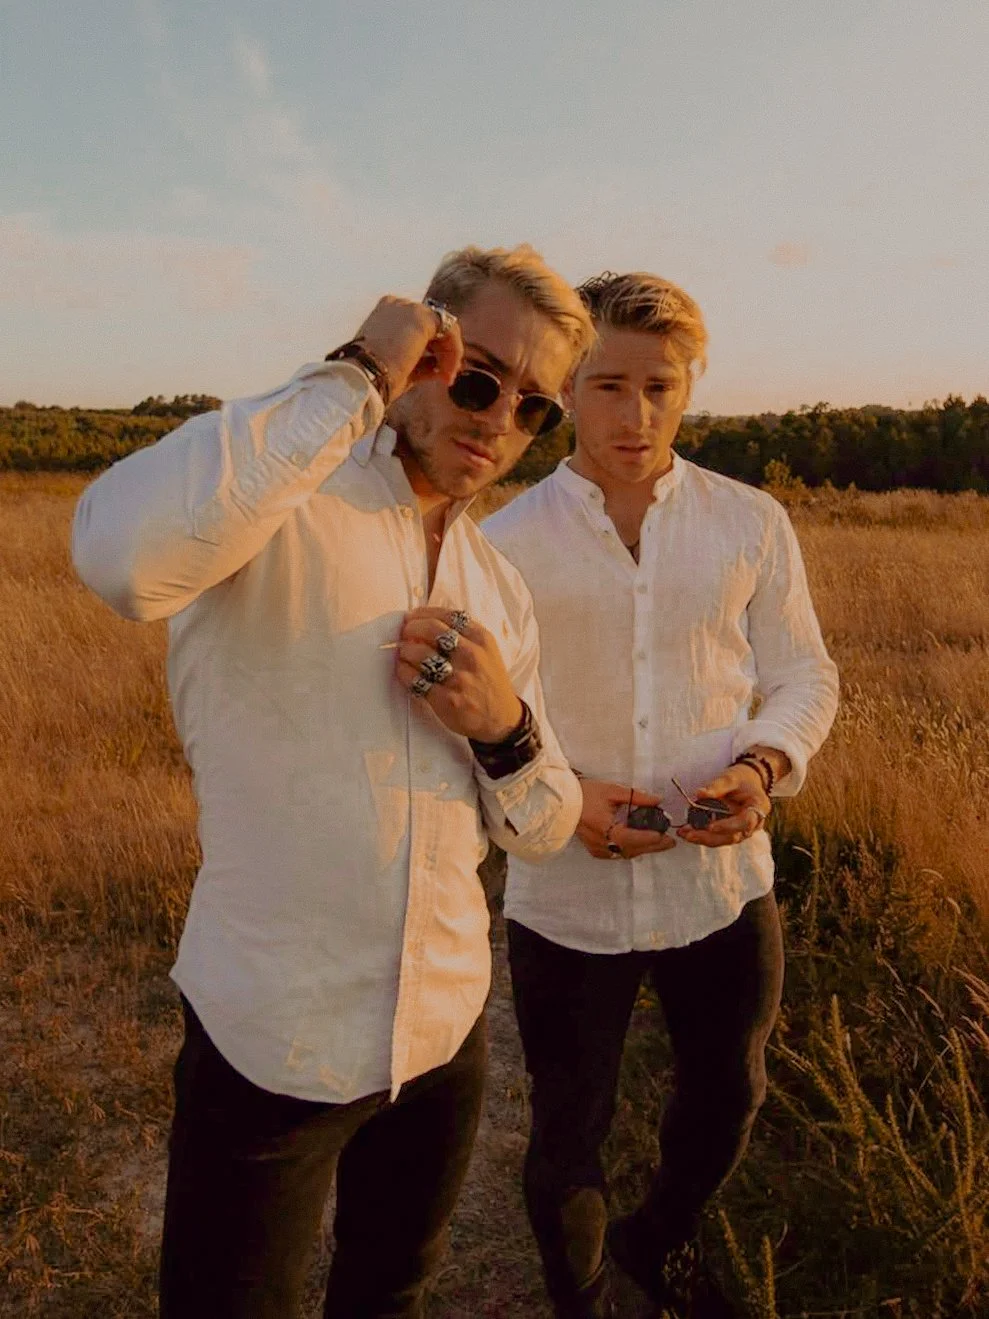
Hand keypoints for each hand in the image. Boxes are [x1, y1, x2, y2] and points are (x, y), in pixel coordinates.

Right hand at [352, 297, 463, 400]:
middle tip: (446, 377)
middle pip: (433, 326)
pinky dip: (454, 352)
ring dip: (450, 355)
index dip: (432, 350)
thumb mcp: (401, 367)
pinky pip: (450, 331)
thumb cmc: (375, 377)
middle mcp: (397, 305)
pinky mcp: (422, 318)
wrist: (363, 377)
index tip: (438, 373)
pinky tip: (447, 372)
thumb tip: (438, 367)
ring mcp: (409, 308)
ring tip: (446, 378)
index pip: (418, 327)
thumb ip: (421, 362)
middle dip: (444, 352)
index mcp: (385, 313)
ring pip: (443, 327)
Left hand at [394, 608, 522, 741]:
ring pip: (420, 653)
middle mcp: (471, 656)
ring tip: (404, 653)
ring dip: (405, 651)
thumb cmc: (489, 681)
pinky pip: (415, 680)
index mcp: (482, 639)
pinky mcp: (446, 699)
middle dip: (411, 628)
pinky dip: (404, 672)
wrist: (501, 718)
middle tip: (404, 633)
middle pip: (431, 630)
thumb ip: (463, 635)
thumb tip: (426, 621)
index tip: (412, 617)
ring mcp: (459, 678)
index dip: (424, 613)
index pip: (448, 616)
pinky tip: (405, 670)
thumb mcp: (486, 651)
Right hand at [576, 779, 675, 860]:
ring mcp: (598, 849)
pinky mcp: (595, 850)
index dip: (651, 839)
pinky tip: (638, 843)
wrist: (562, 801)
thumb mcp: (613, 791)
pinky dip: (630, 849)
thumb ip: (637, 797)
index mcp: (605, 829)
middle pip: (633, 849)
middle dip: (653, 846)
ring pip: (626, 853)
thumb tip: (658, 800)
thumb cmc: (585, 793)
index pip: (633, 839)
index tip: (666, 835)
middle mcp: (602, 843)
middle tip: (670, 842)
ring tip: (658, 841)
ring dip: (643, 848)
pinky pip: (617, 853)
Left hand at [675, 763, 769, 847]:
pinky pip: (718, 837)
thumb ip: (717, 786)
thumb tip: (699, 794)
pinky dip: (703, 835)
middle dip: (709, 837)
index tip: (710, 827)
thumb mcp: (730, 777)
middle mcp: (754, 824)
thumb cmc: (741, 778)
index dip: (727, 826)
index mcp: (758, 807)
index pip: (745, 822)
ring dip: (703, 838)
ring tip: (683, 833)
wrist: (748, 781)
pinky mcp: (732, 832)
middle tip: (688, 834)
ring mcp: (743, 830)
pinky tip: (686, 831)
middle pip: (732, 836)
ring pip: (723, 840)